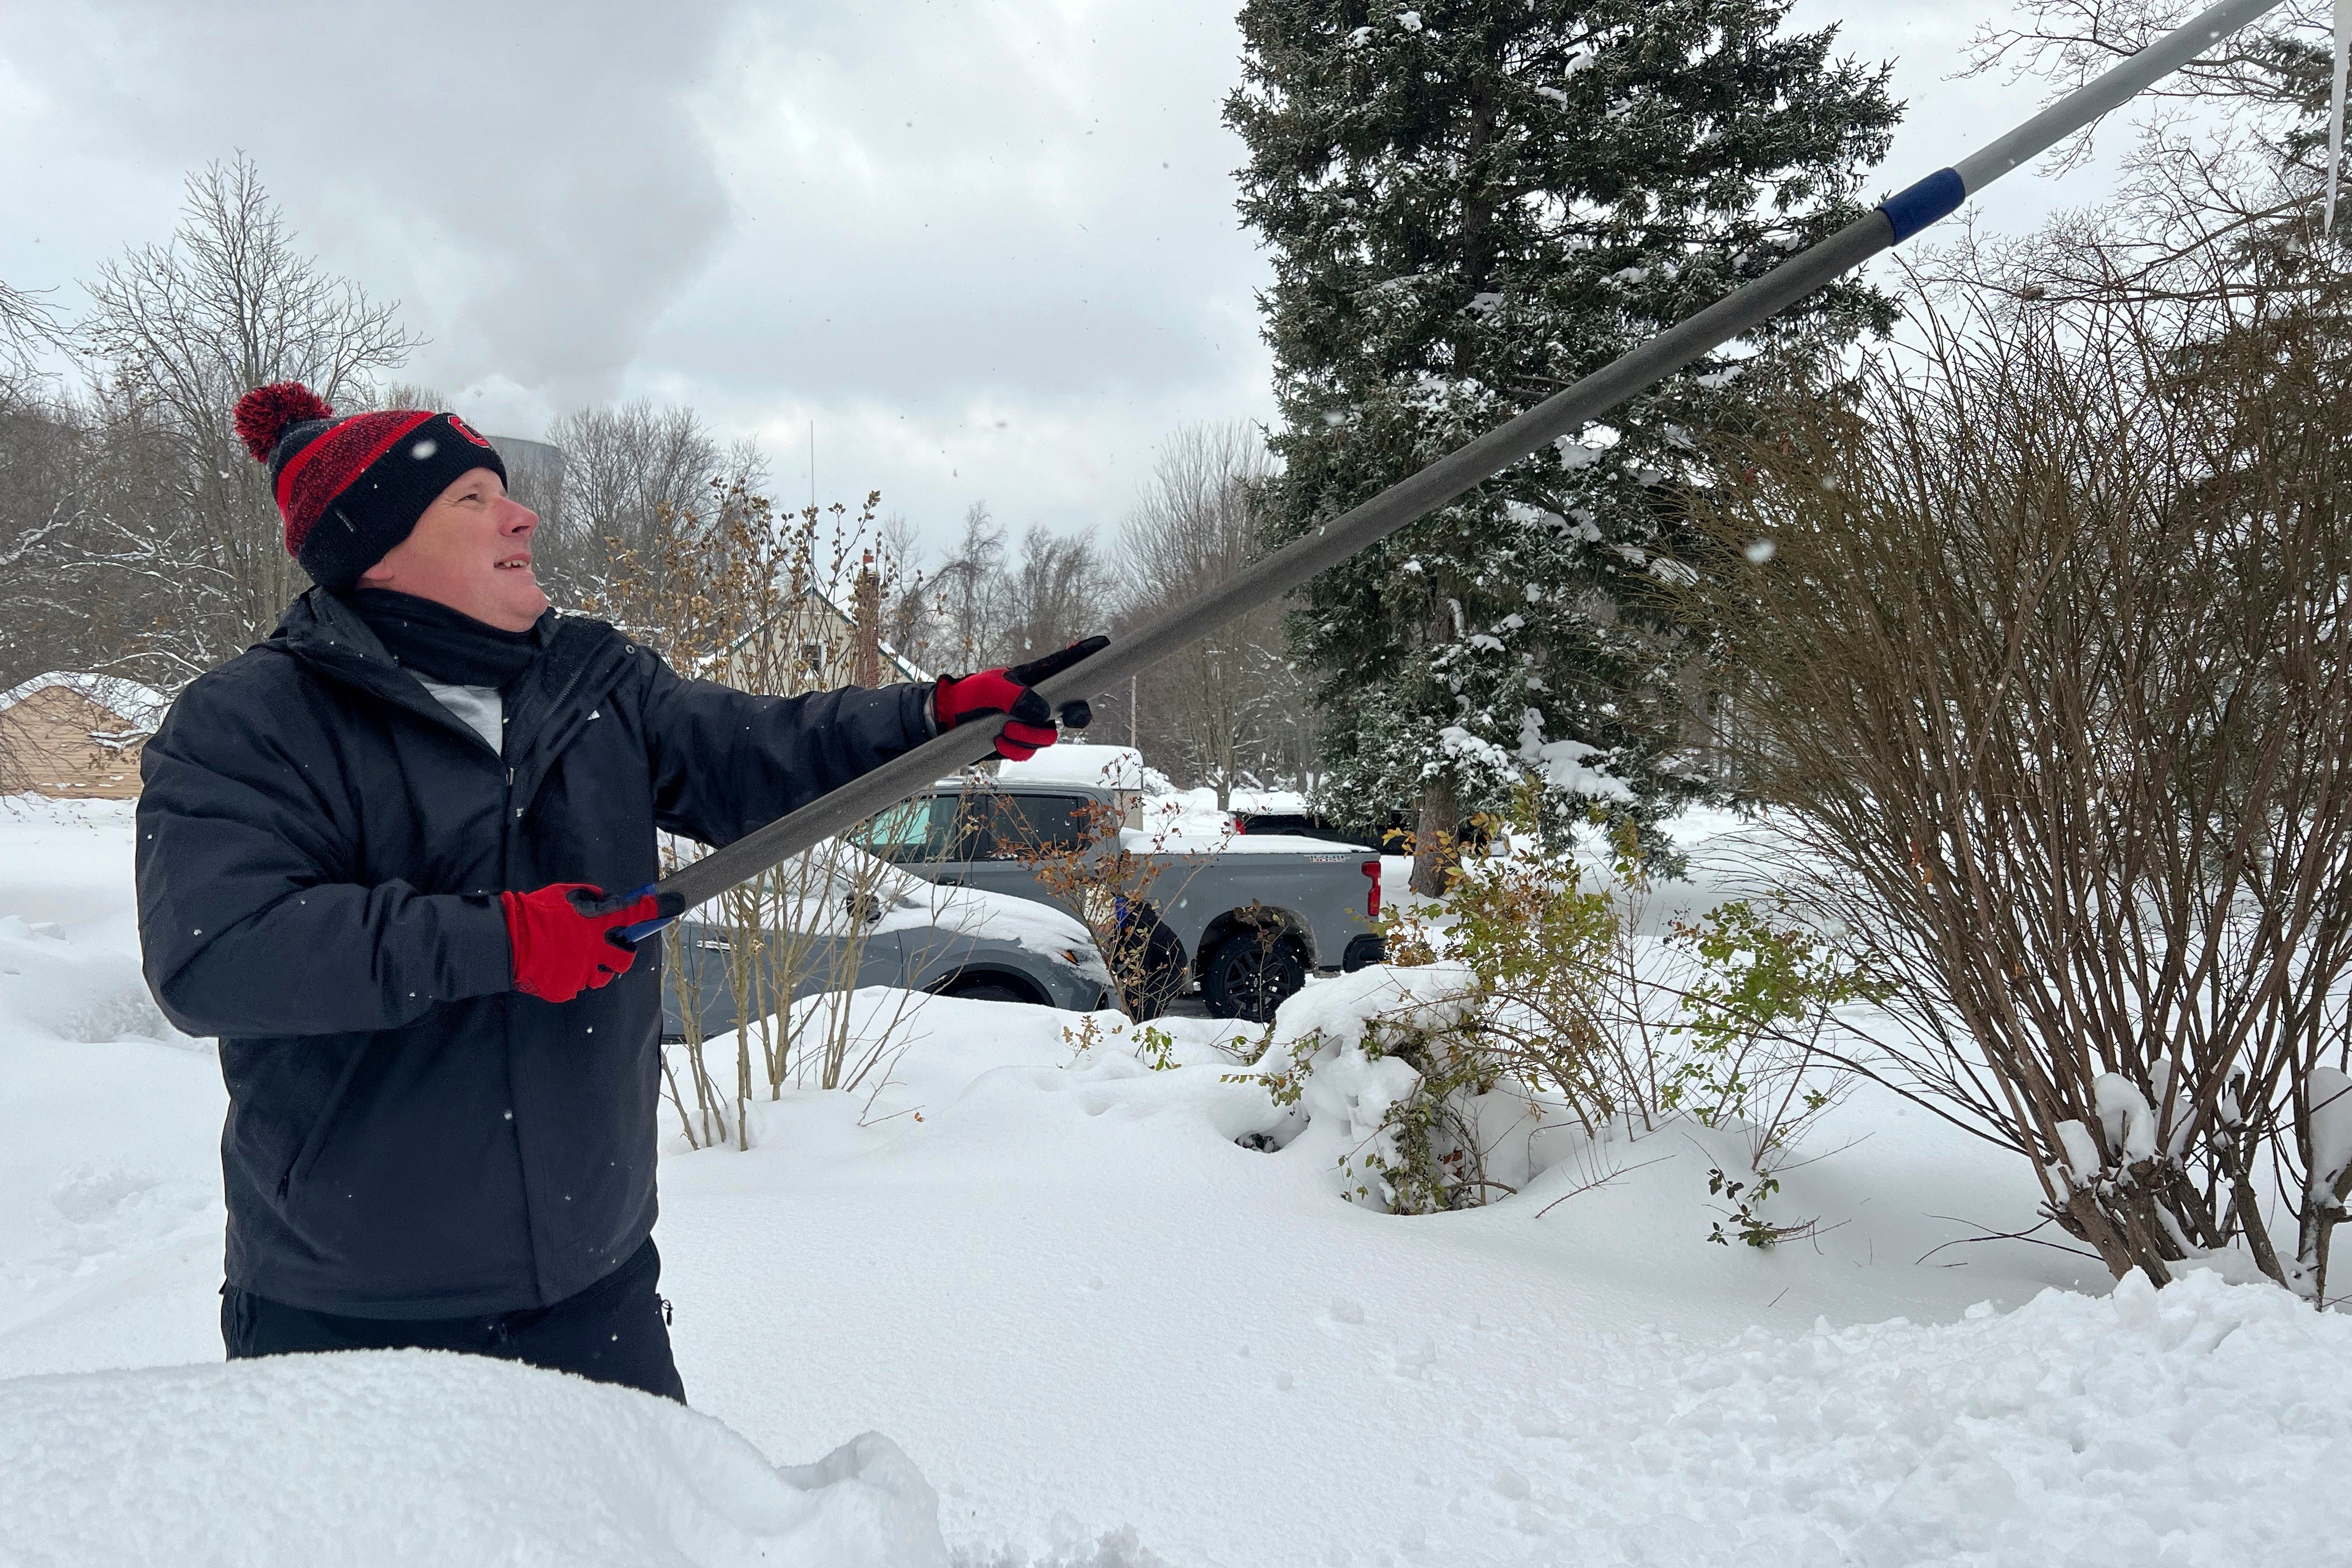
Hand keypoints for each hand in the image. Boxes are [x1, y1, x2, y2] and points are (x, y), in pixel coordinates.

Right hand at [500, 883, 683, 1002]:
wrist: (506, 940)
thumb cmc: (535, 913)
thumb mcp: (566, 894)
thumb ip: (591, 898)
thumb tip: (607, 901)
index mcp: (596, 923)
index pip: (634, 915)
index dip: (655, 909)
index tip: (672, 905)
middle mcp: (594, 949)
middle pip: (625, 959)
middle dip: (622, 953)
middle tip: (611, 946)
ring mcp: (581, 972)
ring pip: (602, 976)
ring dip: (595, 967)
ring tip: (572, 956)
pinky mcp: (567, 988)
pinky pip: (577, 985)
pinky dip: (571, 977)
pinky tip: (556, 966)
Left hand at [934, 636, 1106, 760]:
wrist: (948, 722)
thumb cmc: (970, 695)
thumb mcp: (990, 688)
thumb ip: (1017, 696)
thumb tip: (1043, 713)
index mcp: (1036, 678)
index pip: (1066, 664)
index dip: (1087, 655)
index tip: (1105, 644)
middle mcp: (1040, 701)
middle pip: (1076, 709)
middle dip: (1079, 714)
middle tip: (1071, 718)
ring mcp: (1033, 724)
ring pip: (1049, 736)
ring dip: (1027, 735)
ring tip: (1004, 729)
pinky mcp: (1022, 744)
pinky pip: (1029, 752)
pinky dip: (1014, 749)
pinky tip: (998, 740)